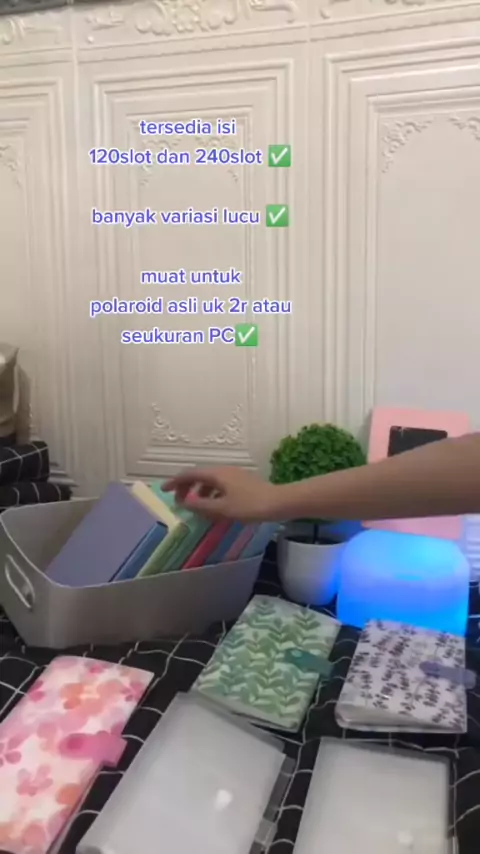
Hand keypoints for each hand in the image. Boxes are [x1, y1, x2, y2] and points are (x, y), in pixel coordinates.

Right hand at [162, 466, 277, 520]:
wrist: (279, 502)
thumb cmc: (250, 505)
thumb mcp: (223, 509)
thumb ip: (202, 506)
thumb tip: (185, 503)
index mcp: (217, 474)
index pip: (190, 474)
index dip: (175, 481)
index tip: (164, 490)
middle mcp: (224, 470)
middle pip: (199, 475)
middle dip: (186, 487)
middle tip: (178, 501)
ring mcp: (234, 475)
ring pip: (210, 481)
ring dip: (199, 491)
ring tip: (195, 507)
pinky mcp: (242, 482)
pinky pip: (220, 485)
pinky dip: (211, 494)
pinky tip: (214, 507)